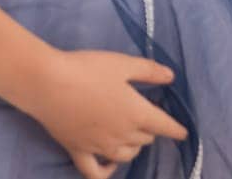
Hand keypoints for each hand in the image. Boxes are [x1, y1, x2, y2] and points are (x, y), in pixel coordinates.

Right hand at [22, 49, 187, 177]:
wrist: (48, 83)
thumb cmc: (88, 69)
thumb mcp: (122, 63)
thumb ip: (149, 71)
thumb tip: (171, 77)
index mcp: (138, 114)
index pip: (165, 126)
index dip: (176, 129)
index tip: (183, 132)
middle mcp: (123, 135)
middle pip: (145, 139)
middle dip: (148, 129)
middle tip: (143, 114)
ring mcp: (100, 147)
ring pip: (127, 156)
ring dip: (133, 147)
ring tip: (131, 137)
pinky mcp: (79, 151)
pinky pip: (96, 173)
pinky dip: (107, 172)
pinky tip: (110, 166)